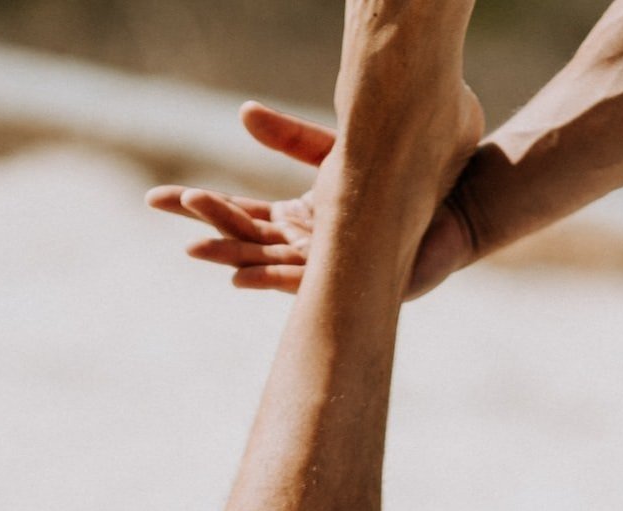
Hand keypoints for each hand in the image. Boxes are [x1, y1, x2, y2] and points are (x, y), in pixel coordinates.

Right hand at [148, 104, 479, 300]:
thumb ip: (290, 137)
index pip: (243, 216)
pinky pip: (305, 285)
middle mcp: (311, 250)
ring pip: (268, 262)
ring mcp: (331, 270)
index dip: (204, 207)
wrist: (460, 202)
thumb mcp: (337, 152)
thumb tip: (240, 114)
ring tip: (194, 244)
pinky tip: (240, 276)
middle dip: (205, 227)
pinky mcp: (355, 285)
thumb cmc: (407, 178)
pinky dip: (271, 280)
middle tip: (164, 211)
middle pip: (246, 239)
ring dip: (230, 253)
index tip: (162, 199)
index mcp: (304, 222)